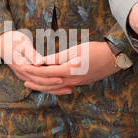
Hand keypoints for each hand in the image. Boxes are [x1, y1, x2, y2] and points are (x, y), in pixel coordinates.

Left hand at [0, 30, 116, 92]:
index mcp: (69, 71)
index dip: (33, 71)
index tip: (23, 68)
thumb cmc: (96, 50)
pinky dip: (53, 87)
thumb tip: (42, 61)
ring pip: (55, 87)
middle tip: (23, 78)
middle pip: (48, 84)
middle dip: (35, 81)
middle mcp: (72, 80)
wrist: (114, 59)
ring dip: (43, 86)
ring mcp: (77, 83)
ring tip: (32, 83)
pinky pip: (63, 87)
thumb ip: (58, 57)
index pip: (46, 73)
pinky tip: (50, 85)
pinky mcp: (81, 83)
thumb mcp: (75, 49)